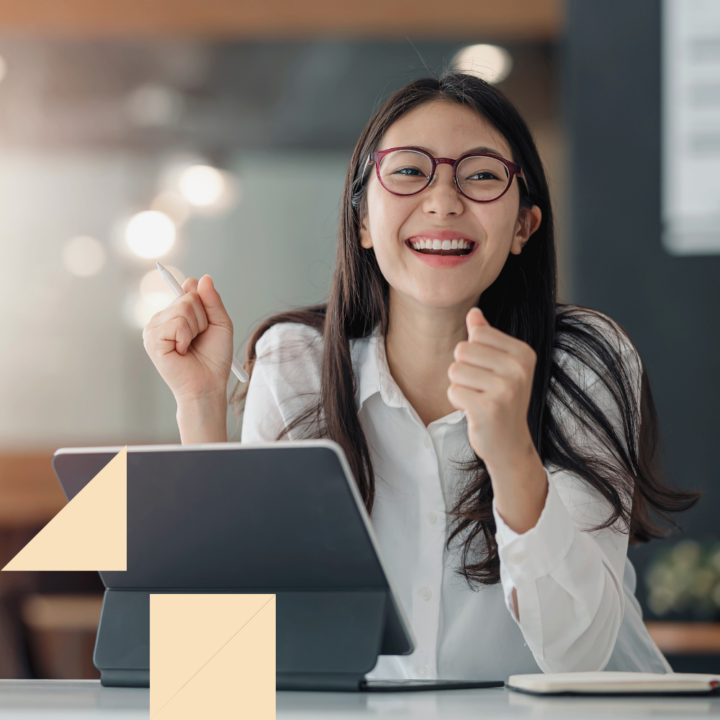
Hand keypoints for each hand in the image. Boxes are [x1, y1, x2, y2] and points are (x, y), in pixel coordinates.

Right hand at [142, 274, 233, 407]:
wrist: (208, 384)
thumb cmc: (214, 358)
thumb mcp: (220, 323)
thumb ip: (212, 300)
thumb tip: (203, 278)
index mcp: (176, 313)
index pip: (189, 288)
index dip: (202, 302)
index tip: (205, 323)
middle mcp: (162, 318)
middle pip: (188, 297)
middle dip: (203, 319)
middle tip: (198, 339)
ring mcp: (154, 328)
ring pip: (182, 308)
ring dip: (196, 328)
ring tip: (190, 345)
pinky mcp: (152, 339)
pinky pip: (176, 323)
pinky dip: (186, 336)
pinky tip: (182, 351)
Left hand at [447, 307, 537, 472]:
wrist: (509, 445)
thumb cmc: (501, 401)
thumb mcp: (499, 366)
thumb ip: (486, 337)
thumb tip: (474, 311)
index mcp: (524, 353)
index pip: (477, 333)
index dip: (473, 353)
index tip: (488, 373)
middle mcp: (519, 369)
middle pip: (462, 349)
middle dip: (463, 370)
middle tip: (482, 390)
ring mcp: (506, 389)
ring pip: (455, 370)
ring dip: (460, 387)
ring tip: (479, 400)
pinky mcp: (489, 408)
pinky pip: (453, 391)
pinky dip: (458, 402)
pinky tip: (475, 412)